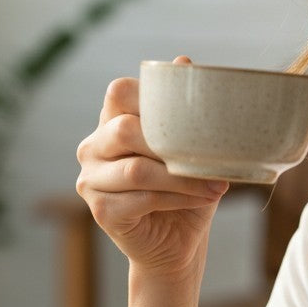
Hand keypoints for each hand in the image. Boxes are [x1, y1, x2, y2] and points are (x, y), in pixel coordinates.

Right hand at [76, 56, 228, 280]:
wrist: (178, 244)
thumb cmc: (185, 191)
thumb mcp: (190, 149)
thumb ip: (183, 112)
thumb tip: (183, 61)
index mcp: (110, 122)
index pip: (119, 92)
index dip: (152, 98)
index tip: (191, 118)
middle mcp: (92, 147)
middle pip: (125, 129)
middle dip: (171, 143)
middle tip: (209, 158)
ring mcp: (90, 180)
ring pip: (137, 169)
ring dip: (182, 178)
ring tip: (217, 185)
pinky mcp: (101, 211)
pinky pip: (142, 198)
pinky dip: (179, 198)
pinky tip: (204, 199)